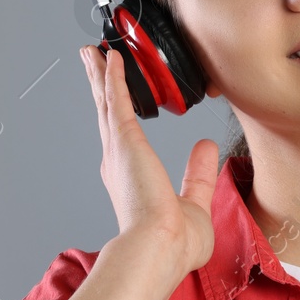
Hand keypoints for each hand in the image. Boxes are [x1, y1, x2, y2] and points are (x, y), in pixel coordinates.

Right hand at [80, 45, 218, 277]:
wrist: (161, 247)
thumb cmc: (175, 243)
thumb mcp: (195, 203)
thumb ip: (199, 175)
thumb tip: (207, 148)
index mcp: (132, 181)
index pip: (125, 140)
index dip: (118, 117)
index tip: (116, 101)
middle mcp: (119, 163)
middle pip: (106, 114)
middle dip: (100, 87)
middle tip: (93, 64)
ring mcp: (119, 150)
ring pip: (106, 102)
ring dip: (100, 74)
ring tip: (92, 52)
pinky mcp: (125, 139)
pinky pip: (116, 99)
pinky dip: (113, 76)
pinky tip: (112, 57)